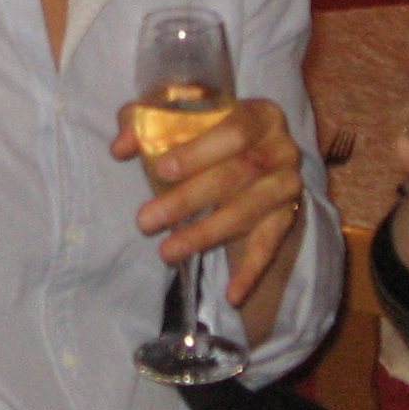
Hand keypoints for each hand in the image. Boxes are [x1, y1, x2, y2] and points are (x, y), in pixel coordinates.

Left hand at [114, 95, 306, 303]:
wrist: (255, 157)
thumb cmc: (209, 133)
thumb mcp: (179, 117)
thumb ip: (144, 121)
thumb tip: (120, 147)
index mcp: (261, 114)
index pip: (234, 129)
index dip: (198, 151)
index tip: (161, 169)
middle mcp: (282, 148)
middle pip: (236, 175)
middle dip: (187, 200)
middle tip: (145, 220)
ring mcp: (287, 186)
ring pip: (246, 213)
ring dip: (204, 235)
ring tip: (167, 252)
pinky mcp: (287, 218)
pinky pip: (268, 247)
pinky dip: (250, 271)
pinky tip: (232, 295)